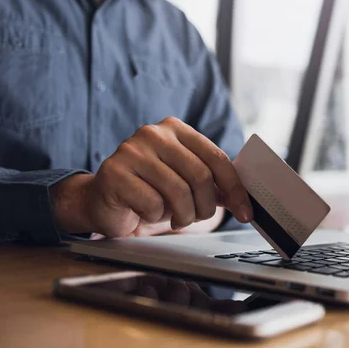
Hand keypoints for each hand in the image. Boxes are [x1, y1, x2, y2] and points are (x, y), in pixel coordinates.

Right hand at [51, 117, 252, 236]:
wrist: (103, 200)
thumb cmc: (147, 190)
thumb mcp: (184, 182)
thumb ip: (211, 183)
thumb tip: (243, 197)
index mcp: (175, 129)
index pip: (216, 157)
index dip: (235, 188)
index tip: (245, 212)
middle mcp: (154, 133)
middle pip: (200, 176)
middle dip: (205, 207)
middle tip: (198, 218)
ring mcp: (131, 150)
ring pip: (178, 192)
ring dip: (183, 216)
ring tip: (175, 218)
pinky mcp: (115, 172)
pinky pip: (152, 204)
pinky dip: (156, 216)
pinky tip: (145, 211)